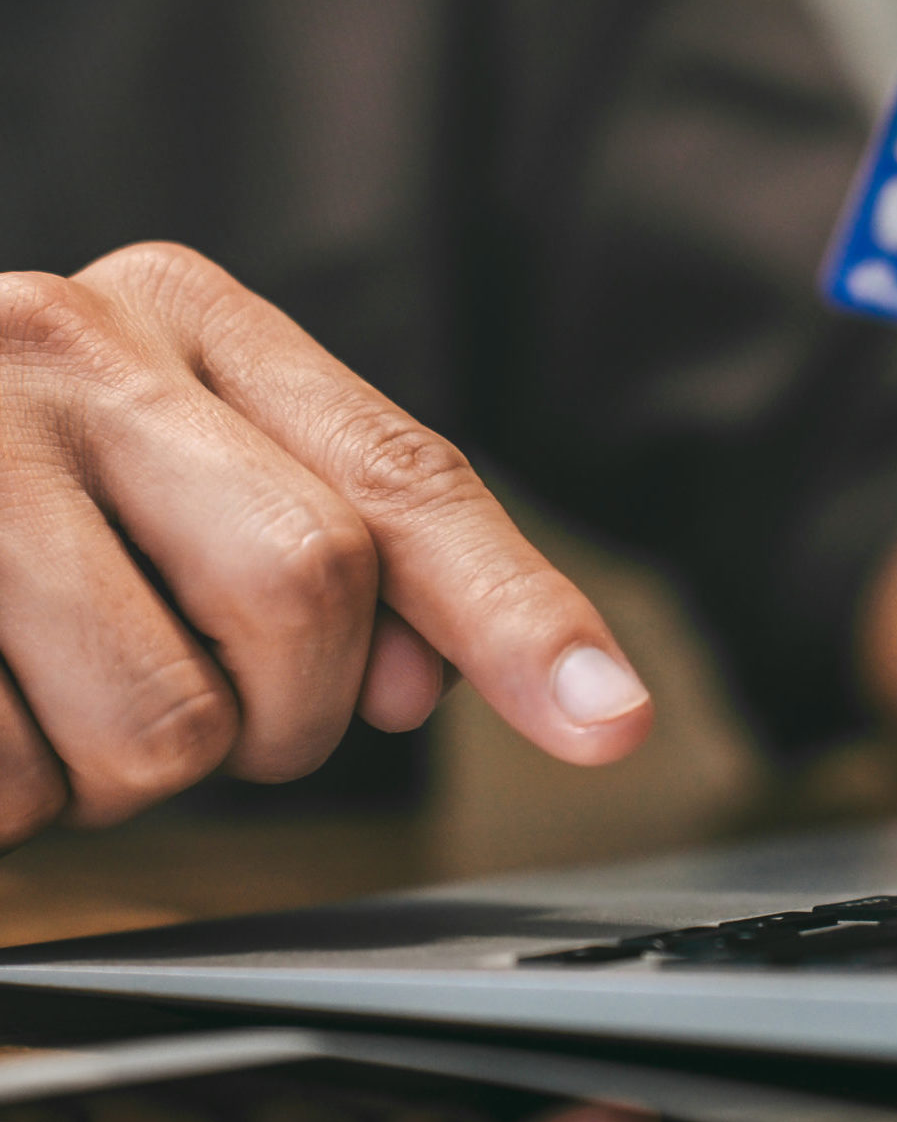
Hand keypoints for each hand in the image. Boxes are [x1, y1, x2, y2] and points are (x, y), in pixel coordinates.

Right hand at [0, 242, 651, 842]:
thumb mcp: (167, 470)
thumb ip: (322, 546)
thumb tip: (412, 681)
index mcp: (181, 317)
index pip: (404, 480)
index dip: (519, 613)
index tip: (611, 720)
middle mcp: (61, 344)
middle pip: (307, 590)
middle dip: (280, 713)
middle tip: (207, 712)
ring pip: (162, 722)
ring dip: (125, 773)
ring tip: (42, 697)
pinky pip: (8, 781)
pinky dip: (7, 804)